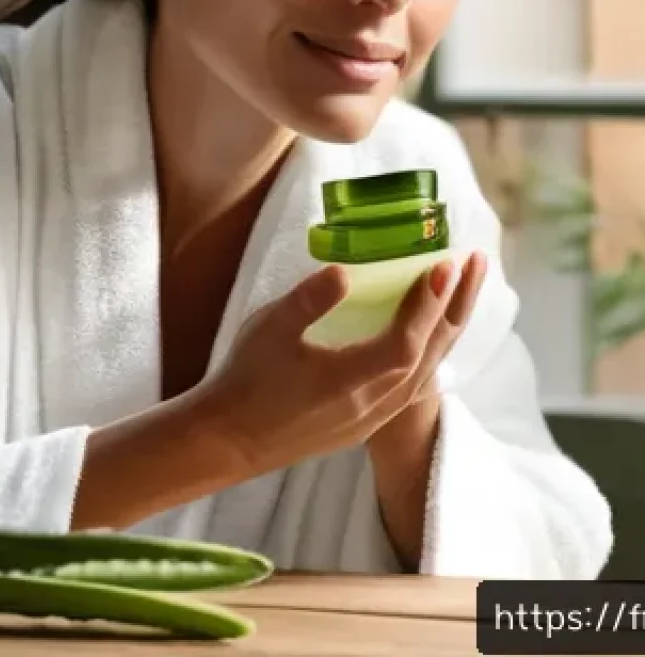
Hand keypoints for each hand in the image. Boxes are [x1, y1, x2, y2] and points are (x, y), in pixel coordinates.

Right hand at [198, 252, 487, 479]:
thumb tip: (344, 271)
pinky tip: (430, 346)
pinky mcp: (363, 426)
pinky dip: (429, 359)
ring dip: (446, 332)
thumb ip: (309, 300)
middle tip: (475, 265)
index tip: (447, 264)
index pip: (407, 338)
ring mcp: (371, 418)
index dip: (430, 302)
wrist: (228, 440)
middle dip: (455, 306)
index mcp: (352, 379)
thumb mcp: (270, 329)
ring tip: (459, 296)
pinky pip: (413, 390)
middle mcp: (373, 403)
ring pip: (426, 374)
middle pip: (430, 354)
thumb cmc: (246, 380)